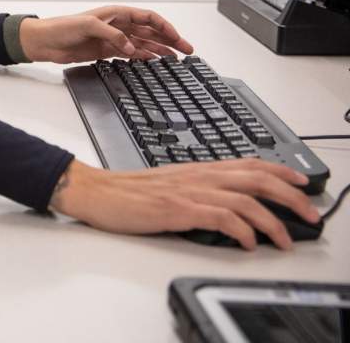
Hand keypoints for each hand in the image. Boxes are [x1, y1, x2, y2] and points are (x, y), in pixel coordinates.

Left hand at [19, 5, 192, 62]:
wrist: (44, 42)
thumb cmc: (62, 27)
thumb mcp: (87, 26)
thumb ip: (112, 35)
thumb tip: (131, 47)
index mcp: (116, 13)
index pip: (148, 18)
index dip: (165, 27)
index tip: (178, 39)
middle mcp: (118, 25)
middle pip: (151, 32)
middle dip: (170, 40)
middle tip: (187, 51)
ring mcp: (114, 39)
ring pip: (144, 44)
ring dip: (160, 51)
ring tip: (176, 60)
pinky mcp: (107, 51)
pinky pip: (132, 54)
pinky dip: (144, 58)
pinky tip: (155, 63)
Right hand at [50, 159, 320, 250]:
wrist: (95, 190)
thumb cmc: (127, 191)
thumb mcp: (169, 184)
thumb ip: (198, 189)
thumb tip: (226, 206)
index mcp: (197, 169)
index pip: (248, 164)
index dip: (280, 172)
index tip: (301, 181)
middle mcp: (197, 176)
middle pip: (256, 179)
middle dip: (290, 196)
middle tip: (310, 212)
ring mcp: (188, 191)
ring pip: (244, 199)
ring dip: (273, 220)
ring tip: (286, 238)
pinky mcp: (177, 209)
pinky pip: (220, 217)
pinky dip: (241, 230)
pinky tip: (248, 242)